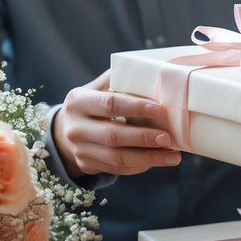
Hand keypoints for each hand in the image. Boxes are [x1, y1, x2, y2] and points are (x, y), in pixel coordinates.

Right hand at [52, 70, 181, 177]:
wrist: (68, 127)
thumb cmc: (94, 102)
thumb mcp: (99, 86)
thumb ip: (121, 79)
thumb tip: (155, 71)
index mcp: (79, 101)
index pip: (110, 104)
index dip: (136, 107)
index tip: (160, 110)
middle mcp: (75, 127)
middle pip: (113, 136)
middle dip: (144, 138)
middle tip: (168, 138)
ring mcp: (79, 149)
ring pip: (117, 158)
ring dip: (148, 158)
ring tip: (172, 156)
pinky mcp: (86, 164)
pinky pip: (117, 169)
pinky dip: (139, 166)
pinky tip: (157, 161)